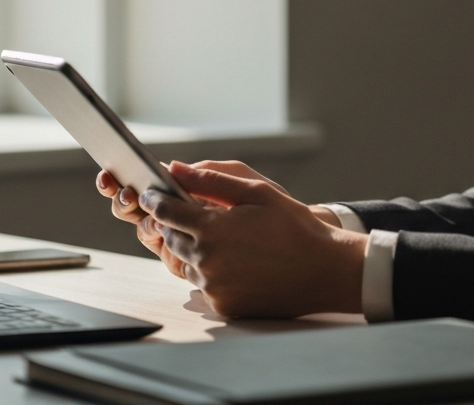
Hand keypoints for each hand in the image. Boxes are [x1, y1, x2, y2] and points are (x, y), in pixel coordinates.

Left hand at [95, 160, 339, 275]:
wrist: (322, 270)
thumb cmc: (293, 226)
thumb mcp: (257, 192)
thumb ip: (212, 180)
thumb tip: (176, 168)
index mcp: (211, 229)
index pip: (166, 211)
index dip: (156, 199)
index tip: (151, 193)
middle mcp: (205, 261)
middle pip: (172, 237)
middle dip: (177, 223)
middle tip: (197, 213)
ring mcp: (213, 287)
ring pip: (187, 262)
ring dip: (196, 247)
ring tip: (227, 238)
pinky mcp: (222, 306)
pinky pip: (205, 284)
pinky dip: (213, 271)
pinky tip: (239, 261)